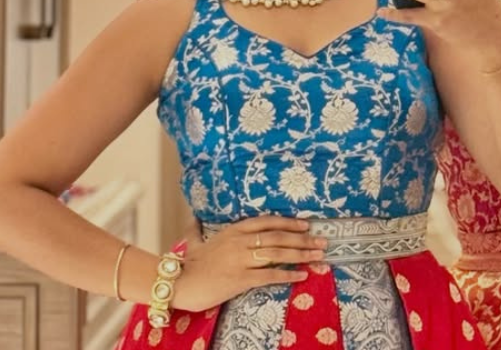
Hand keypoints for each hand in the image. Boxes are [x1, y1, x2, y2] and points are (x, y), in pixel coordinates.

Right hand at [172, 215, 325, 311]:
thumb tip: (192, 218)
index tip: (306, 224)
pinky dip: (287, 275)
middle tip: (321, 241)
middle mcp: (240, 241)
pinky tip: (302, 275)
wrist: (178, 282)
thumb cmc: (188, 264)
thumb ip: (196, 229)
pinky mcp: (240, 279)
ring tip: (318, 256)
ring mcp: (241, 259)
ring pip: (277, 254)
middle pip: (277, 237)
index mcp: (233, 230)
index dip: (288, 223)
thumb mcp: (194, 241)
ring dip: (301, 254)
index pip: (267, 222)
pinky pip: (269, 276)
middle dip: (302, 239)